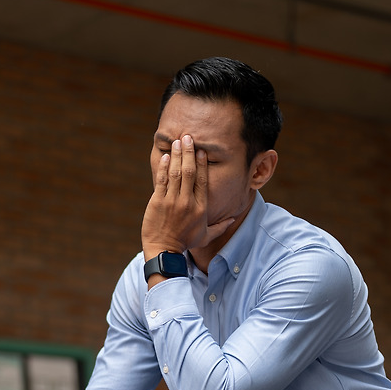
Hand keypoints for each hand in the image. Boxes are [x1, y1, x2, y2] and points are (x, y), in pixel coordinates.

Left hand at [141, 134, 233, 259]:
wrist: (164, 252)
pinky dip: (164, 167)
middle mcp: (187, 202)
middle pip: (189, 172)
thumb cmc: (185, 243)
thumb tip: (232, 219)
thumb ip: (220, 226)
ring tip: (177, 141)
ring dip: (177, 155)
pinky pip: (162, 181)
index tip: (201, 151)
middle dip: (189, 152)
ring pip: (176, 173)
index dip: (201, 163)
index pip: (202, 180)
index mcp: (201, 207)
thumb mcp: (206, 236)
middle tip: (188, 137)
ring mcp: (172, 201)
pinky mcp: (157, 202)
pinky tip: (167, 156)